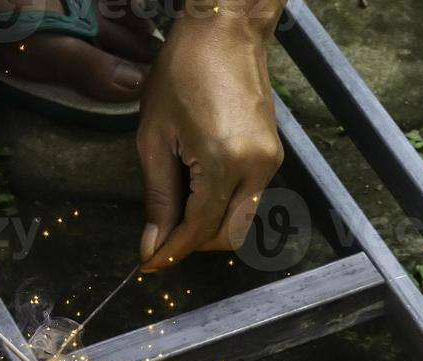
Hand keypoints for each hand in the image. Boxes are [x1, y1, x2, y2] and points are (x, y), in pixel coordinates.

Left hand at [136, 2, 285, 271]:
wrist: (225, 32)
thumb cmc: (181, 72)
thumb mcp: (154, 135)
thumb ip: (157, 195)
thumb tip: (153, 244)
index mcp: (223, 162)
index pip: (199, 228)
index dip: (172, 251)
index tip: (148, 266)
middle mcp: (255, 169)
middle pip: (227, 236)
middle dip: (193, 245)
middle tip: (160, 240)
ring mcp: (270, 164)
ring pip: (240, 221)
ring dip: (208, 226)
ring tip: (176, 208)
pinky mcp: (273, 156)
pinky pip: (248, 199)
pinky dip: (222, 205)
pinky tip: (197, 187)